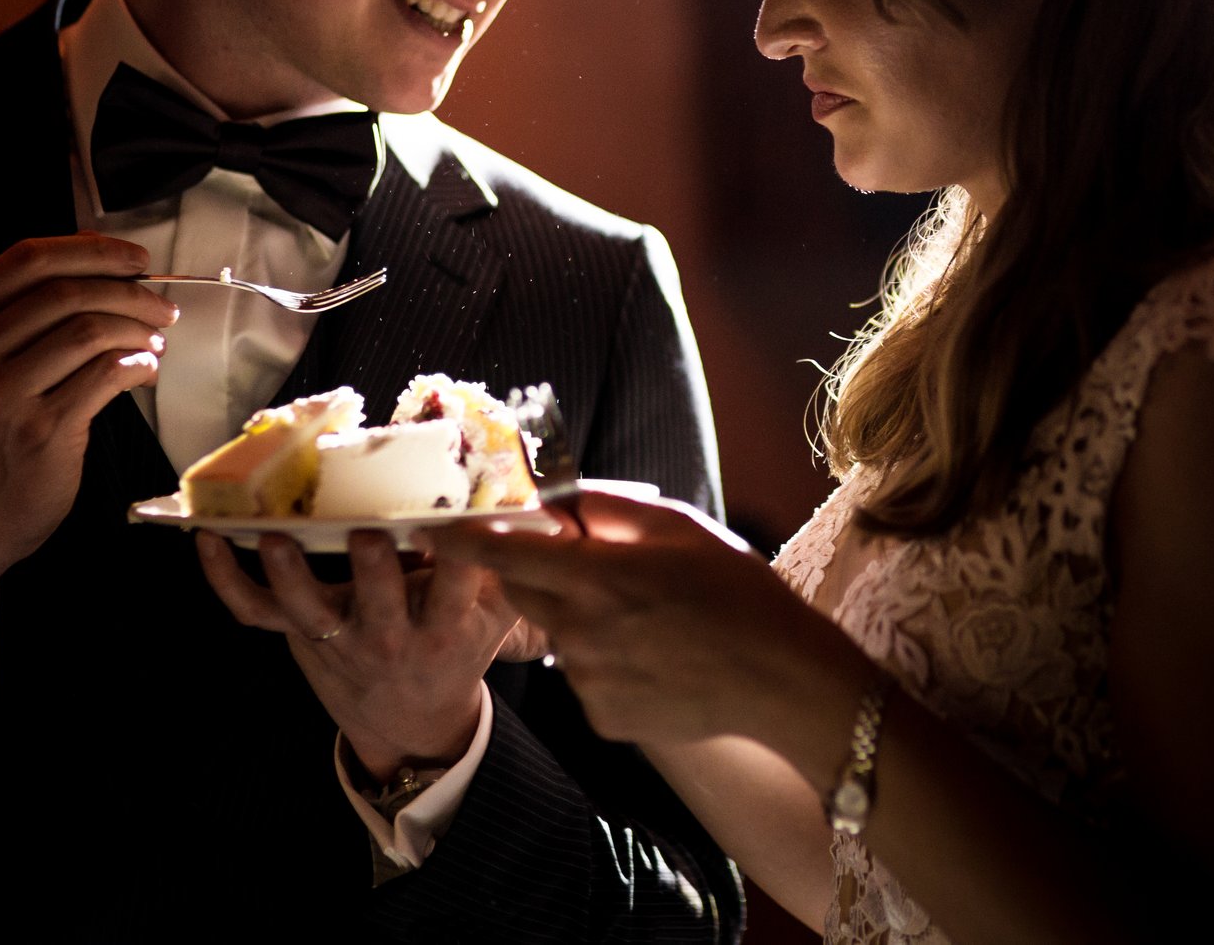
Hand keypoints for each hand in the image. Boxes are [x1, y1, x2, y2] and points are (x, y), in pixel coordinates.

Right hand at [0, 234, 174, 624]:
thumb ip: (20, 311)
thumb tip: (106, 265)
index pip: (27, 259)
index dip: (92, 251)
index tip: (134, 258)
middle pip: (66, 292)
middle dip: (129, 292)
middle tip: (160, 308)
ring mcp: (1, 394)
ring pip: (90, 330)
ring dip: (138, 329)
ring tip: (156, 341)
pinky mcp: (40, 430)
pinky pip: (106, 375)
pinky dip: (139, 364)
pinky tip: (145, 370)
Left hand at [197, 529, 518, 777]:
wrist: (412, 722)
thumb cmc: (456, 649)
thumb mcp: (495, 615)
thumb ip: (508, 563)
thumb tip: (535, 500)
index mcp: (442, 629)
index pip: (454, 592)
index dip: (455, 562)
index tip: (456, 527)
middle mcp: (389, 637)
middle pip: (377, 607)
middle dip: (372, 573)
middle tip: (367, 534)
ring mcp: (338, 638)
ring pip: (306, 611)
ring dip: (289, 575)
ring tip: (276, 537)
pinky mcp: (299, 636)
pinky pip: (254, 611)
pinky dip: (224, 578)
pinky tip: (207, 539)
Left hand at [435, 486, 874, 764]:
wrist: (779, 679)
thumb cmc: (737, 592)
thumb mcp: (680, 528)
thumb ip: (608, 507)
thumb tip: (557, 495)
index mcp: (599, 575)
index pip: (505, 552)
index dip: (463, 539)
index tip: (434, 530)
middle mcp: (581, 632)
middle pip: (520, 593)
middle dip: (533, 571)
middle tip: (587, 565)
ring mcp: (588, 681)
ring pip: (557, 637)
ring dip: (581, 620)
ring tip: (648, 621)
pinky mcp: (601, 718)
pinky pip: (584, 678)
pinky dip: (606, 664)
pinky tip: (654, 659)